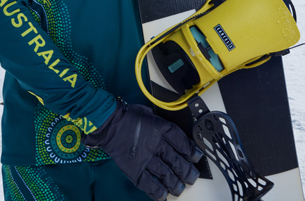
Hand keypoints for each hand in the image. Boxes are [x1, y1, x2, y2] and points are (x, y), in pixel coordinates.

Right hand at [85, 99, 202, 199]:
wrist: (108, 123)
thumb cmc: (127, 115)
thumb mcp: (148, 113)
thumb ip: (160, 123)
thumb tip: (168, 130)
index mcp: (161, 129)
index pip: (182, 142)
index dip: (191, 151)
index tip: (196, 157)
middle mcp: (156, 145)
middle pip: (177, 161)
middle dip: (187, 172)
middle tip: (192, 178)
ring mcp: (145, 158)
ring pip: (166, 174)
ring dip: (175, 184)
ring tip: (179, 189)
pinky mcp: (134, 169)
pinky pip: (148, 183)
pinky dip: (157, 191)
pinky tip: (163, 195)